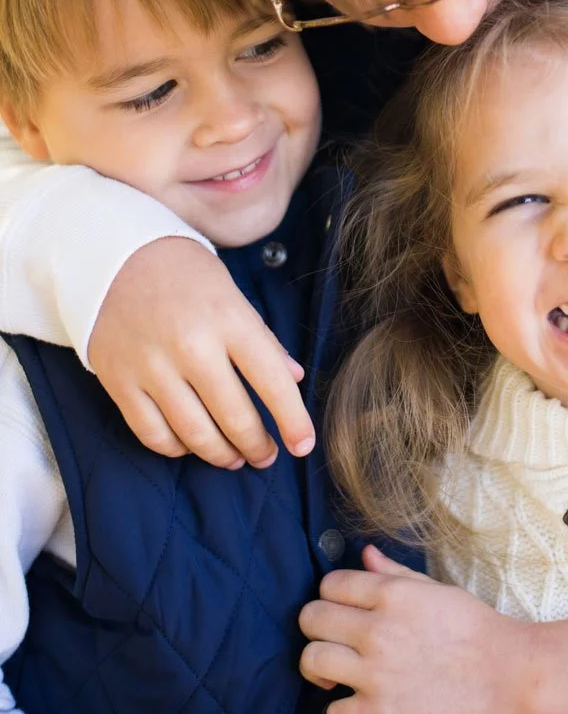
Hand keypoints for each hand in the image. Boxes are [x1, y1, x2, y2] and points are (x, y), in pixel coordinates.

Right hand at [87, 237, 315, 468]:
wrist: (117, 256)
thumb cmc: (185, 275)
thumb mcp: (233, 296)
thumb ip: (263, 340)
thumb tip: (294, 378)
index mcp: (229, 320)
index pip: (273, 382)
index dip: (292, 421)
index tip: (304, 445)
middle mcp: (192, 347)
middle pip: (235, 417)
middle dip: (257, 446)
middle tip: (266, 456)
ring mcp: (152, 367)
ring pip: (195, 435)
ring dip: (221, 455)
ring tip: (234, 457)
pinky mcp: (120, 382)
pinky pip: (153, 434)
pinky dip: (176, 449)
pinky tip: (191, 445)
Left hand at [298, 544, 529, 713]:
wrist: (511, 676)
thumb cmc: (476, 629)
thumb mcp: (435, 590)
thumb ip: (394, 572)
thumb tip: (364, 554)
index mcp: (392, 594)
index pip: (330, 584)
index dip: (331, 594)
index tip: (341, 608)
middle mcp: (378, 629)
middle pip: (311, 618)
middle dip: (316, 626)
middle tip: (332, 637)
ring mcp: (377, 673)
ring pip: (311, 661)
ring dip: (318, 666)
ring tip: (334, 671)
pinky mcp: (382, 713)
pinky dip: (339, 711)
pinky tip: (355, 704)